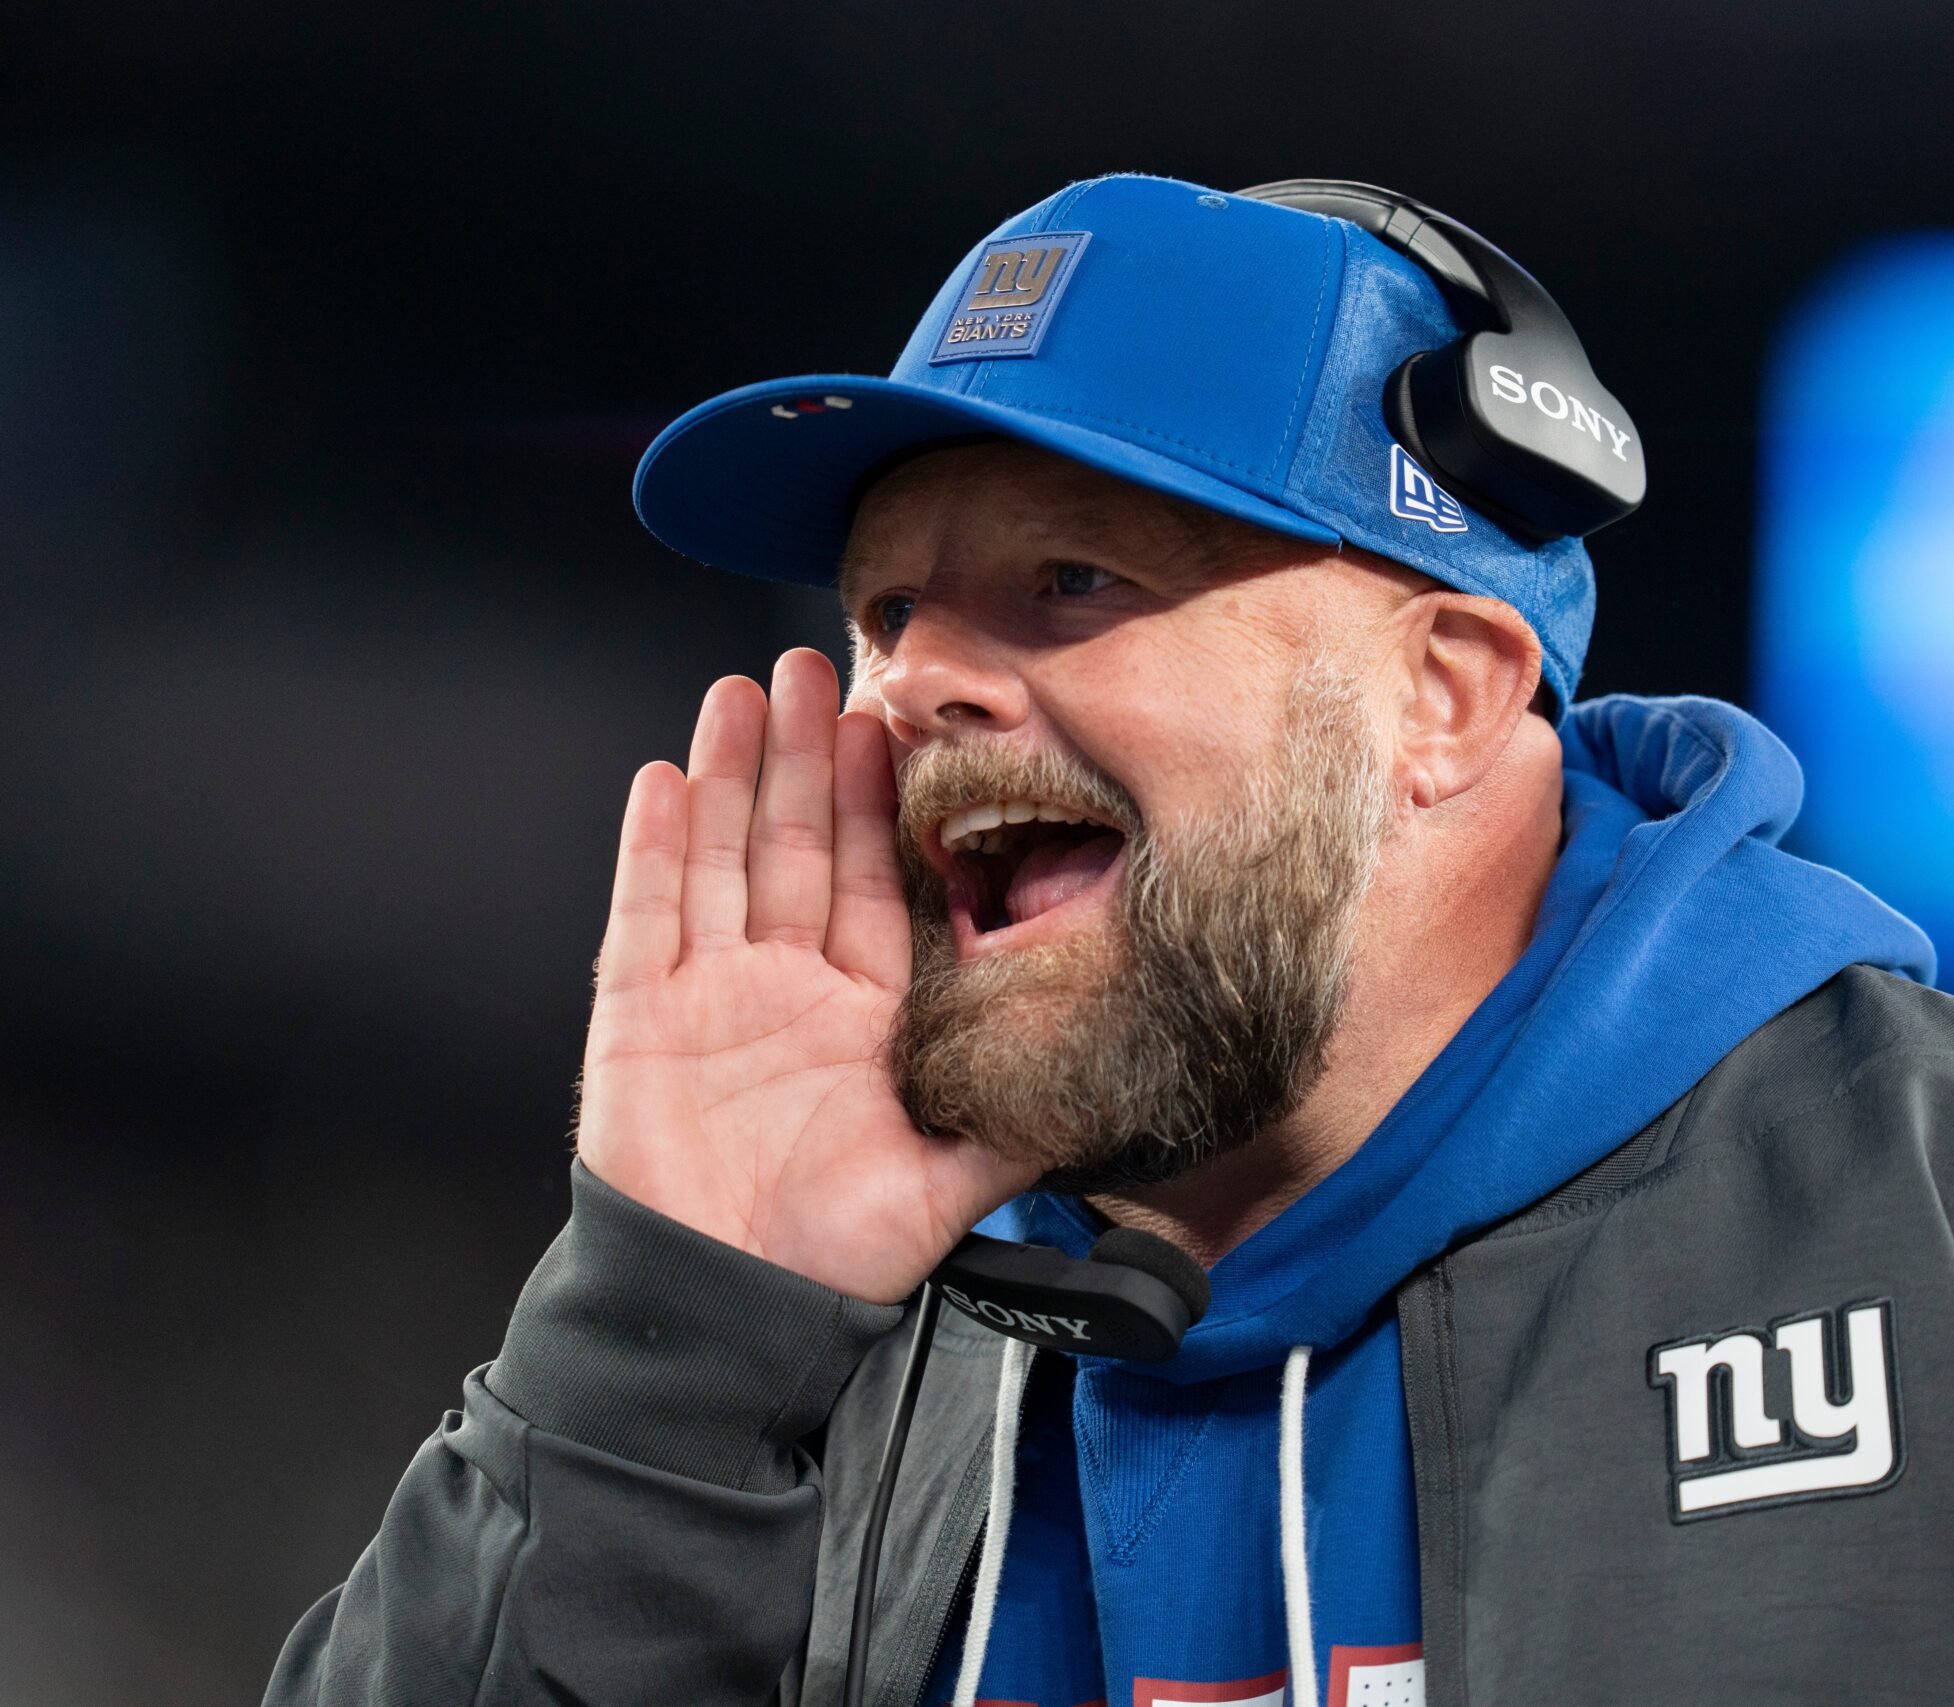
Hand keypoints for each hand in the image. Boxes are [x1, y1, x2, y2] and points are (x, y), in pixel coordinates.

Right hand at [574, 648, 1036, 1303]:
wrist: (735, 1315)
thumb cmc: (837, 1259)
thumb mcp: (955, 1184)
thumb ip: (1024, 1125)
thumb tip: (1115, 1088)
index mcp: (866, 1016)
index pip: (874, 884)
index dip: (877, 806)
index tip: (890, 731)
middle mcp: (789, 991)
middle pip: (795, 848)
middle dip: (805, 758)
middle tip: (816, 670)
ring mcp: (710, 996)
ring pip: (722, 858)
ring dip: (732, 775)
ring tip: (743, 693)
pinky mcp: (639, 1018)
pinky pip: (647, 915)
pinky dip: (655, 847)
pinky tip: (667, 778)